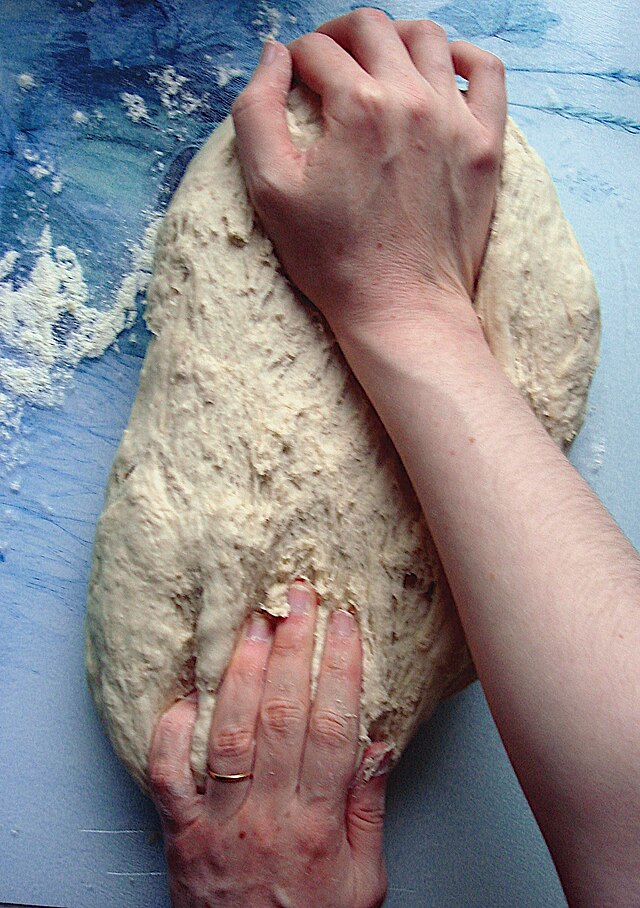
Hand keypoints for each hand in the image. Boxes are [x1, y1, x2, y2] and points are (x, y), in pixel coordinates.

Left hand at [148, 581, 389, 907]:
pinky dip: (171, 733)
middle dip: (293, 649)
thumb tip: (378, 743)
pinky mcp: (180, 832)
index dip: (340, 668)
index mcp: (317, 824)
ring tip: (253, 624)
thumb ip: (366, 808)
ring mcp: (220, 821)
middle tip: (297, 597)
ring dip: (242, 672)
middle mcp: (267, 814)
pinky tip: (186, 696)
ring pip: (231, 733)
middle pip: (283, 716)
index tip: (344, 623)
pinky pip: (167, 776)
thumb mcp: (363, 879)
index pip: (334, 728)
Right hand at [232, 9, 505, 338]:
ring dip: (394, 38)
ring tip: (377, 63)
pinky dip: (462, 56)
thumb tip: (274, 53)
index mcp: (356, 107)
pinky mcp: (485, 143)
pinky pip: (485, 70)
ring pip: (427, 36)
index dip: (295, 59)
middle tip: (326, 63)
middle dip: (338, 36)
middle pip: (370, 29)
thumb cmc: (333, 258)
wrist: (400, 308)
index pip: (317, 50)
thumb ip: (256, 110)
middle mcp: (410, 99)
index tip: (293, 81)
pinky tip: (441, 69)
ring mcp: (455, 118)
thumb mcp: (270, 190)